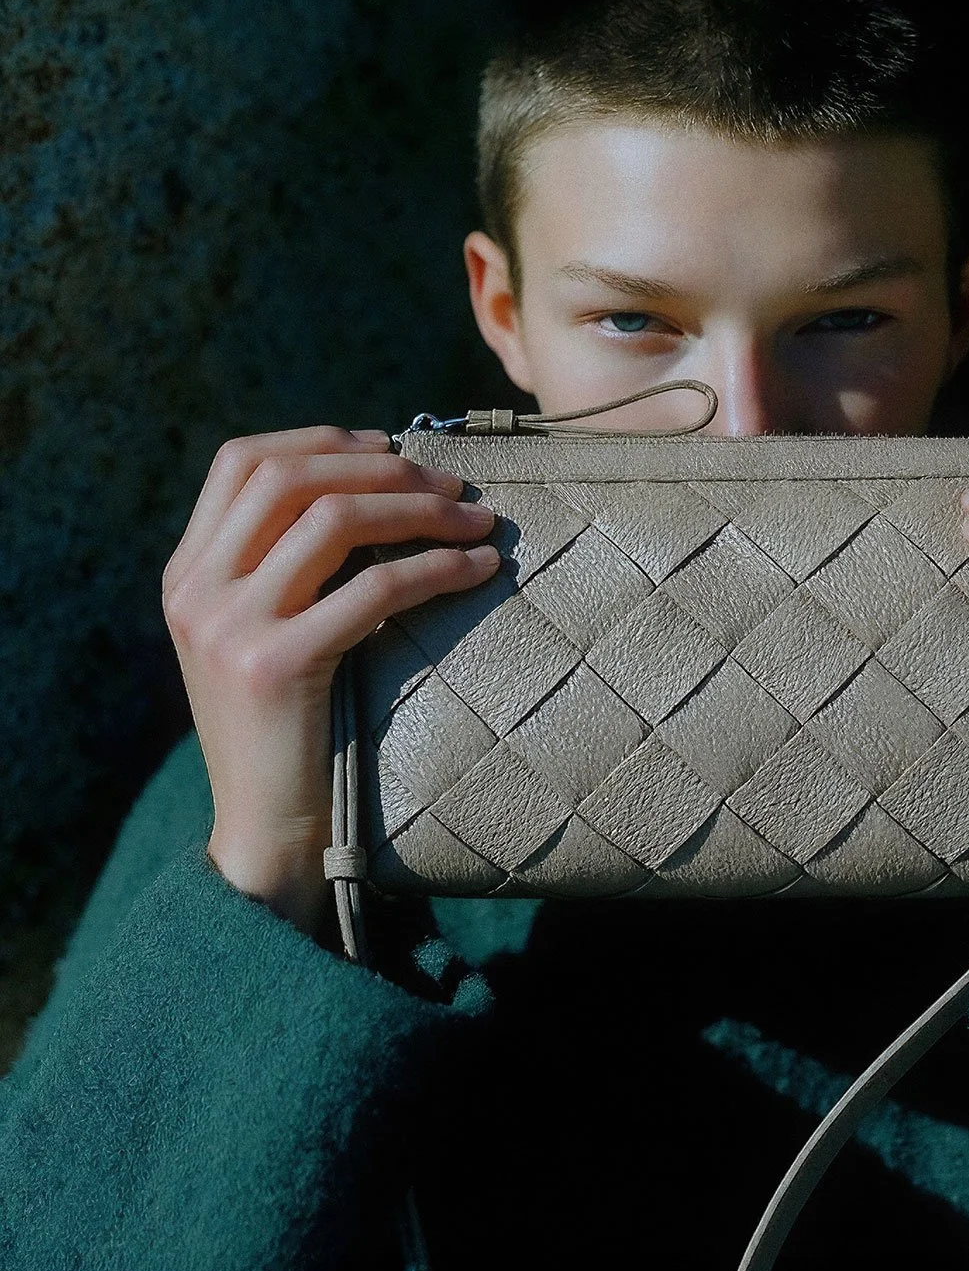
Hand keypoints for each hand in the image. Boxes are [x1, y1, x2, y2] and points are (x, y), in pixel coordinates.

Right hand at [162, 426, 501, 934]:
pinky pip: (374, 587)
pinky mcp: (275, 665)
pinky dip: (437, 567)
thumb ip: (284, 566)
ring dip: (420, 509)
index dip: (321, 440)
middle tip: (453, 486)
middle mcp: (196, 589)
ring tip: (478, 520)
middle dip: (384, 468)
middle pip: (292, 477)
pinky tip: (479, 571)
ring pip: (334, 519)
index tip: (388, 446)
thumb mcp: (261, 633)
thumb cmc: (286, 727)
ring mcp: (228, 625)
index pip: (241, 460)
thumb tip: (375, 486)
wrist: (265, 829)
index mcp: (187, 572)